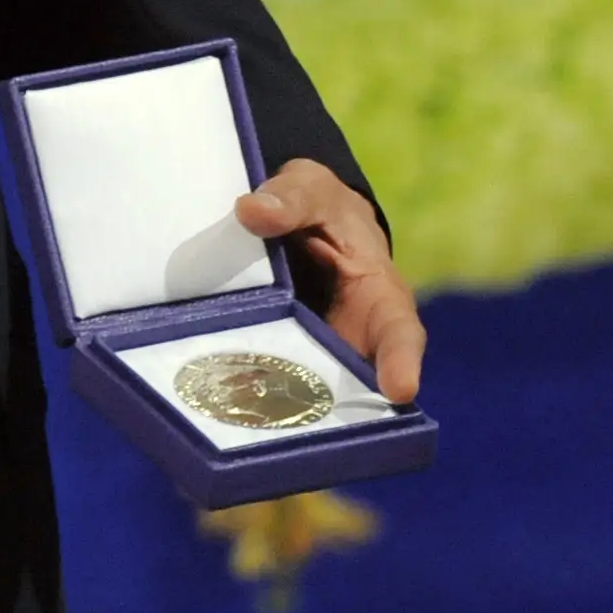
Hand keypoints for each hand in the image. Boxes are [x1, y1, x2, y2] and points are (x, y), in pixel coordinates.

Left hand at [237, 159, 425, 402]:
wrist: (293, 223)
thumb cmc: (318, 207)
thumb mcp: (312, 189)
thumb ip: (291, 198)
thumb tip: (252, 211)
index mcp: (379, 298)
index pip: (399, 333)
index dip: (402, 362)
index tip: (400, 388)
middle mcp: (352, 341)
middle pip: (347, 385)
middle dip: (328, 408)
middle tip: (302, 421)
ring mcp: (311, 358)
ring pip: (301, 395)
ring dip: (277, 410)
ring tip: (249, 422)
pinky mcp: (274, 362)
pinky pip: (262, 383)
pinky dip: (243, 396)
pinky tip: (211, 402)